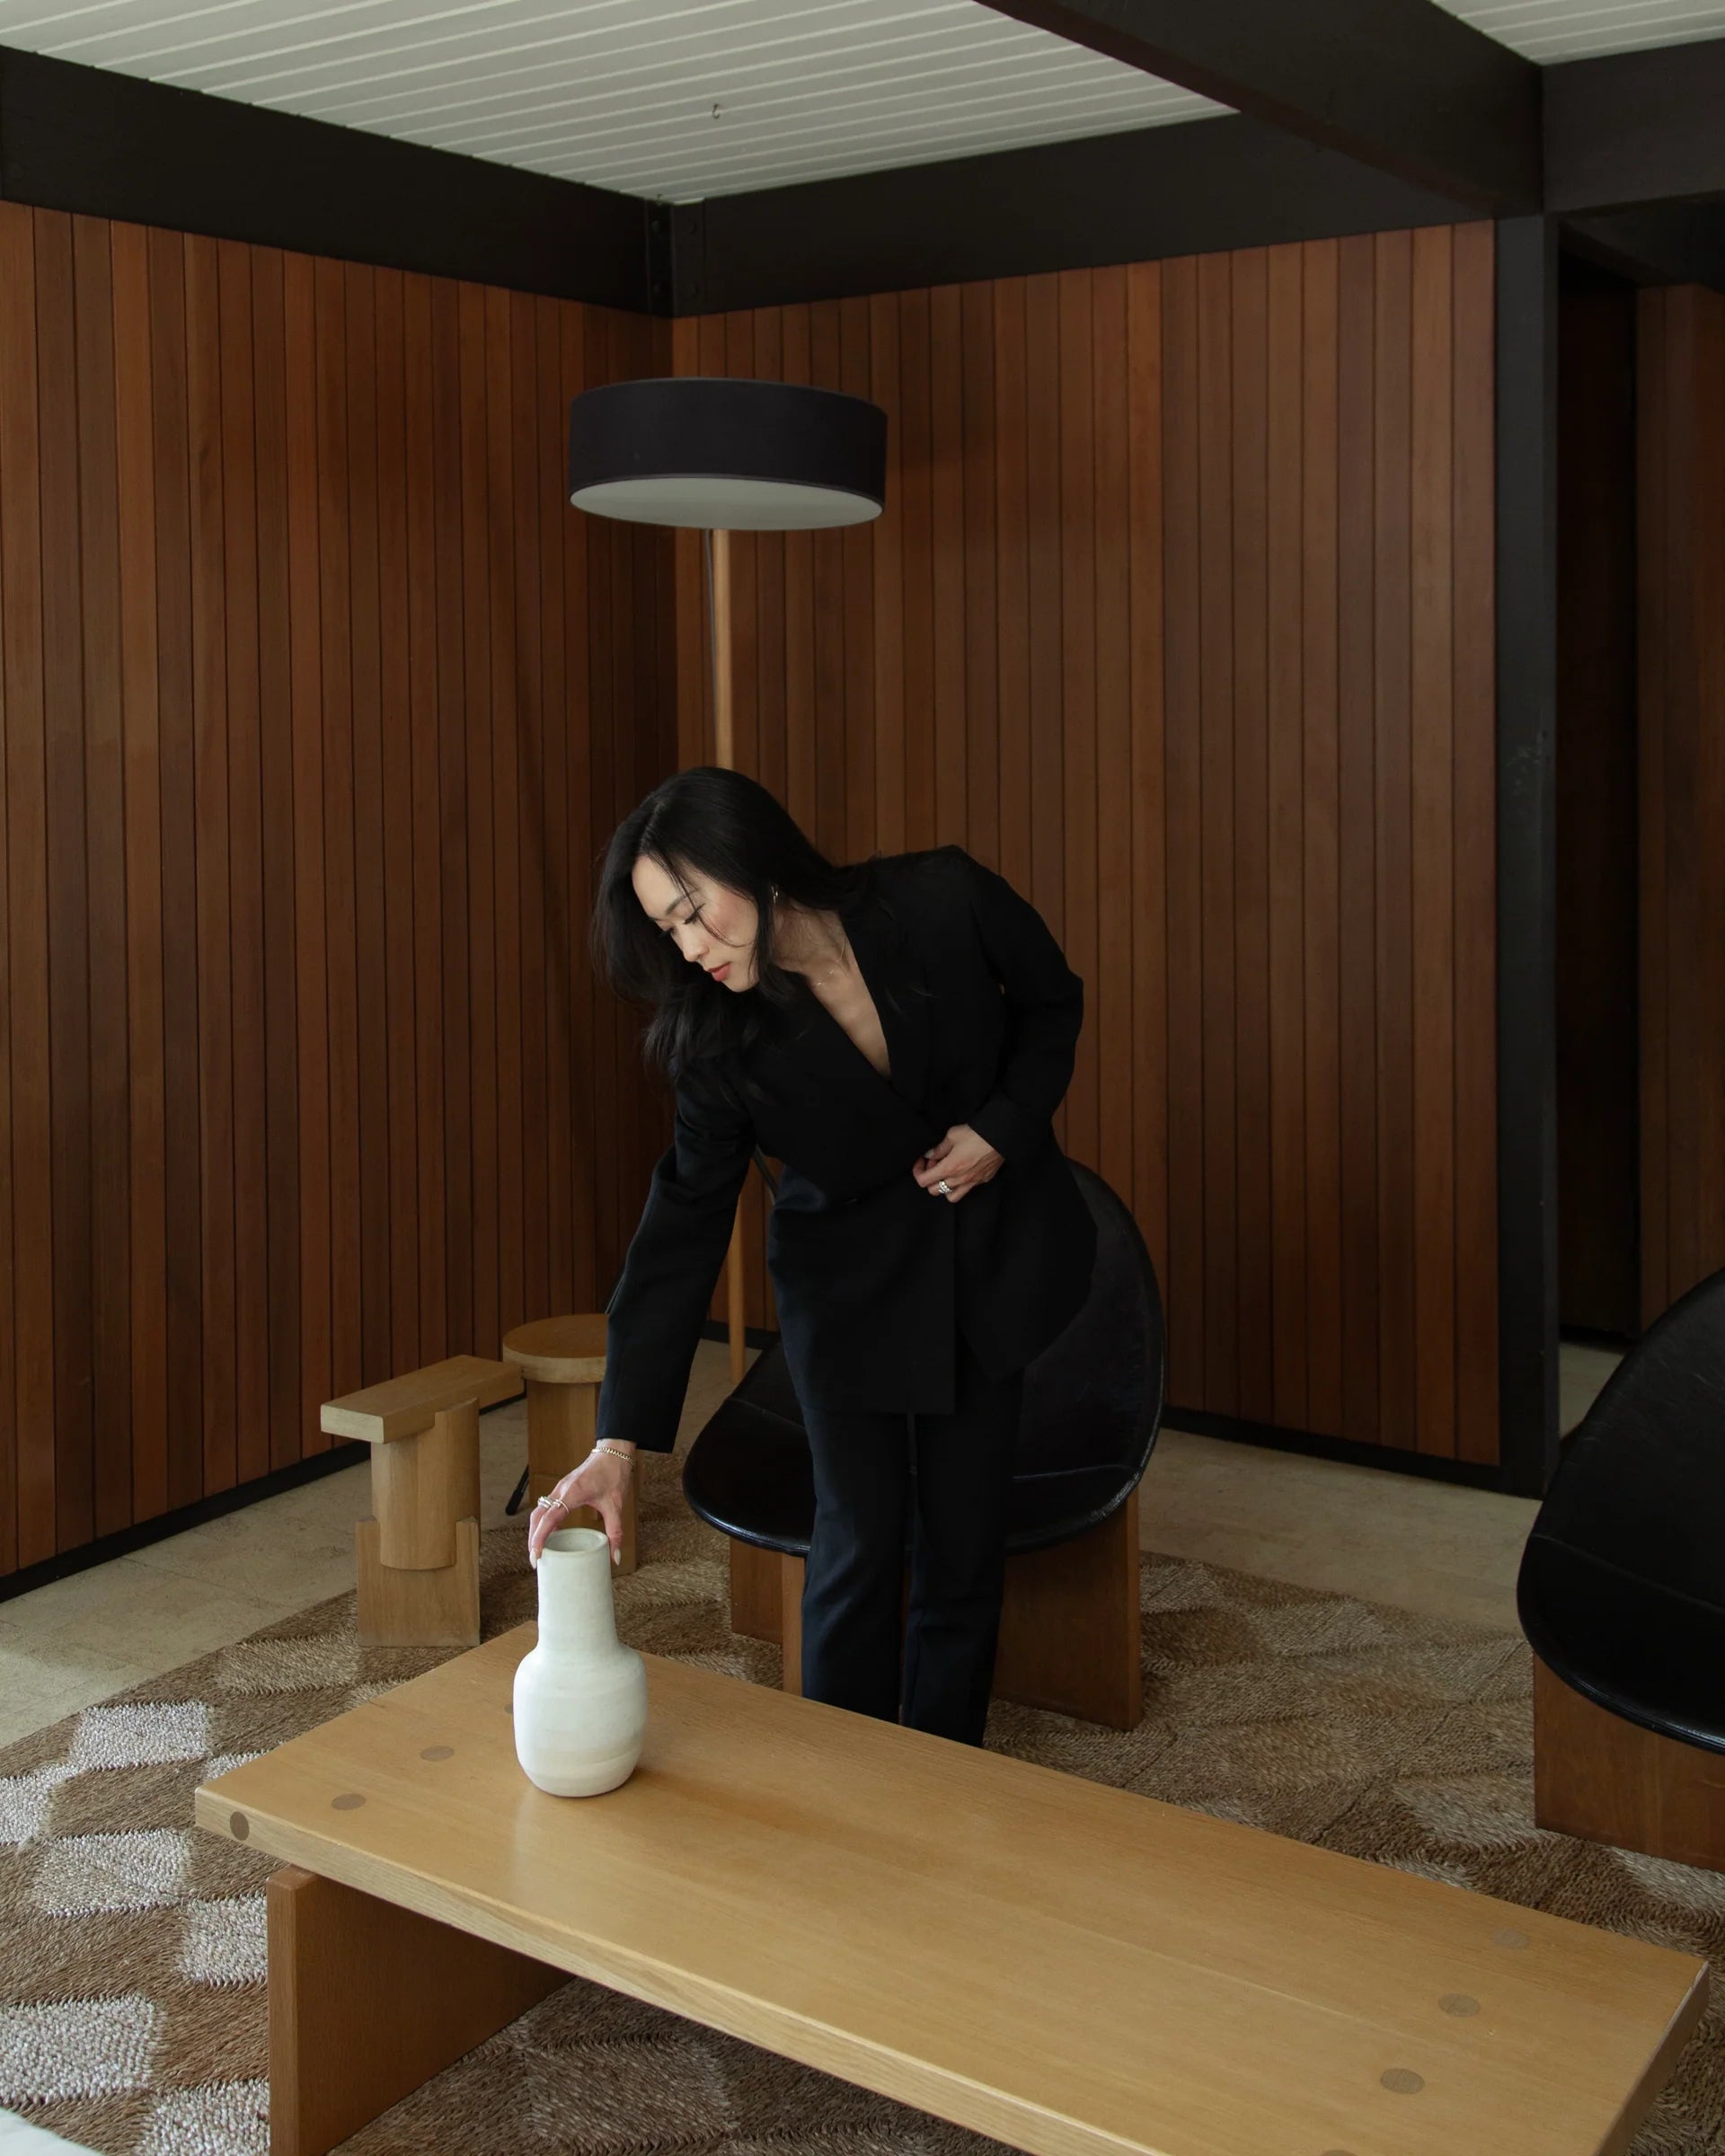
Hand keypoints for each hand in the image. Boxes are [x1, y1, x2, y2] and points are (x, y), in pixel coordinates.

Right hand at [528, 1449, 632, 1567]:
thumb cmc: (613, 1474)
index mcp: (572, 1493)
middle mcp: (561, 1490)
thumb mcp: (615, 1506)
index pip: (549, 1518)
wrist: (613, 1453)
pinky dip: (544, 1522)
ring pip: (539, 1511)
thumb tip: (615, 1557)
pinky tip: (551, 1535)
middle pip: (537, 1516)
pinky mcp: (562, 1489)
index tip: (536, 1555)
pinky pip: (547, 1507)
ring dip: (536, 1530)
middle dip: (533, 1538)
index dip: (540, 1538)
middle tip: (535, 1559)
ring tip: (539, 1551)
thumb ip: (615, 1532)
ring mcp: (559, 1489)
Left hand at [912, 1124, 1002, 1203]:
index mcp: (949, 1168)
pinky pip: (967, 1189)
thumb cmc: (977, 1134)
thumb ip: (939, 1148)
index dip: (918, 1171)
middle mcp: (959, 1179)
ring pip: (950, 1196)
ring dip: (944, 1186)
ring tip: (946, 1172)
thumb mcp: (952, 1135)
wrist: (1001, 1136)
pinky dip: (960, 1184)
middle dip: (930, 1178)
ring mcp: (972, 1182)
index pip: (923, 1181)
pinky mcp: (983, 1181)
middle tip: (934, 1163)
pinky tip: (962, 1171)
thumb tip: (930, 1154)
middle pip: (934, 1190)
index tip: (921, 1161)